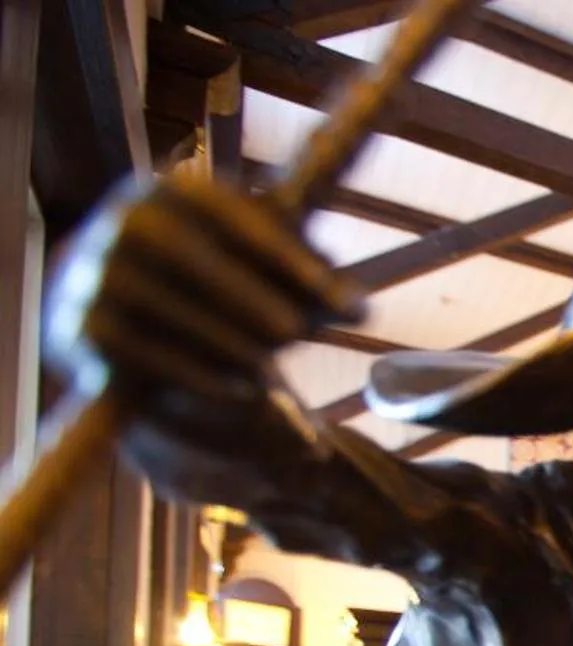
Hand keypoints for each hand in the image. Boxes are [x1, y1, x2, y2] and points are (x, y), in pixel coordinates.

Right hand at [43, 170, 360, 404]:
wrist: (112, 313)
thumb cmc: (208, 281)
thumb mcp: (257, 264)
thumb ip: (307, 274)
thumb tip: (355, 304)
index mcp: (174, 192)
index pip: (233, 214)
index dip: (287, 256)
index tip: (339, 297)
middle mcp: (126, 223)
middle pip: (193, 260)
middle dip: (253, 300)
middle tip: (299, 334)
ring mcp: (95, 274)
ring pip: (169, 309)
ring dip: (231, 342)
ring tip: (271, 370)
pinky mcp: (82, 329)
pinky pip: (147, 354)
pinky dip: (200, 375)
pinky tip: (245, 389)